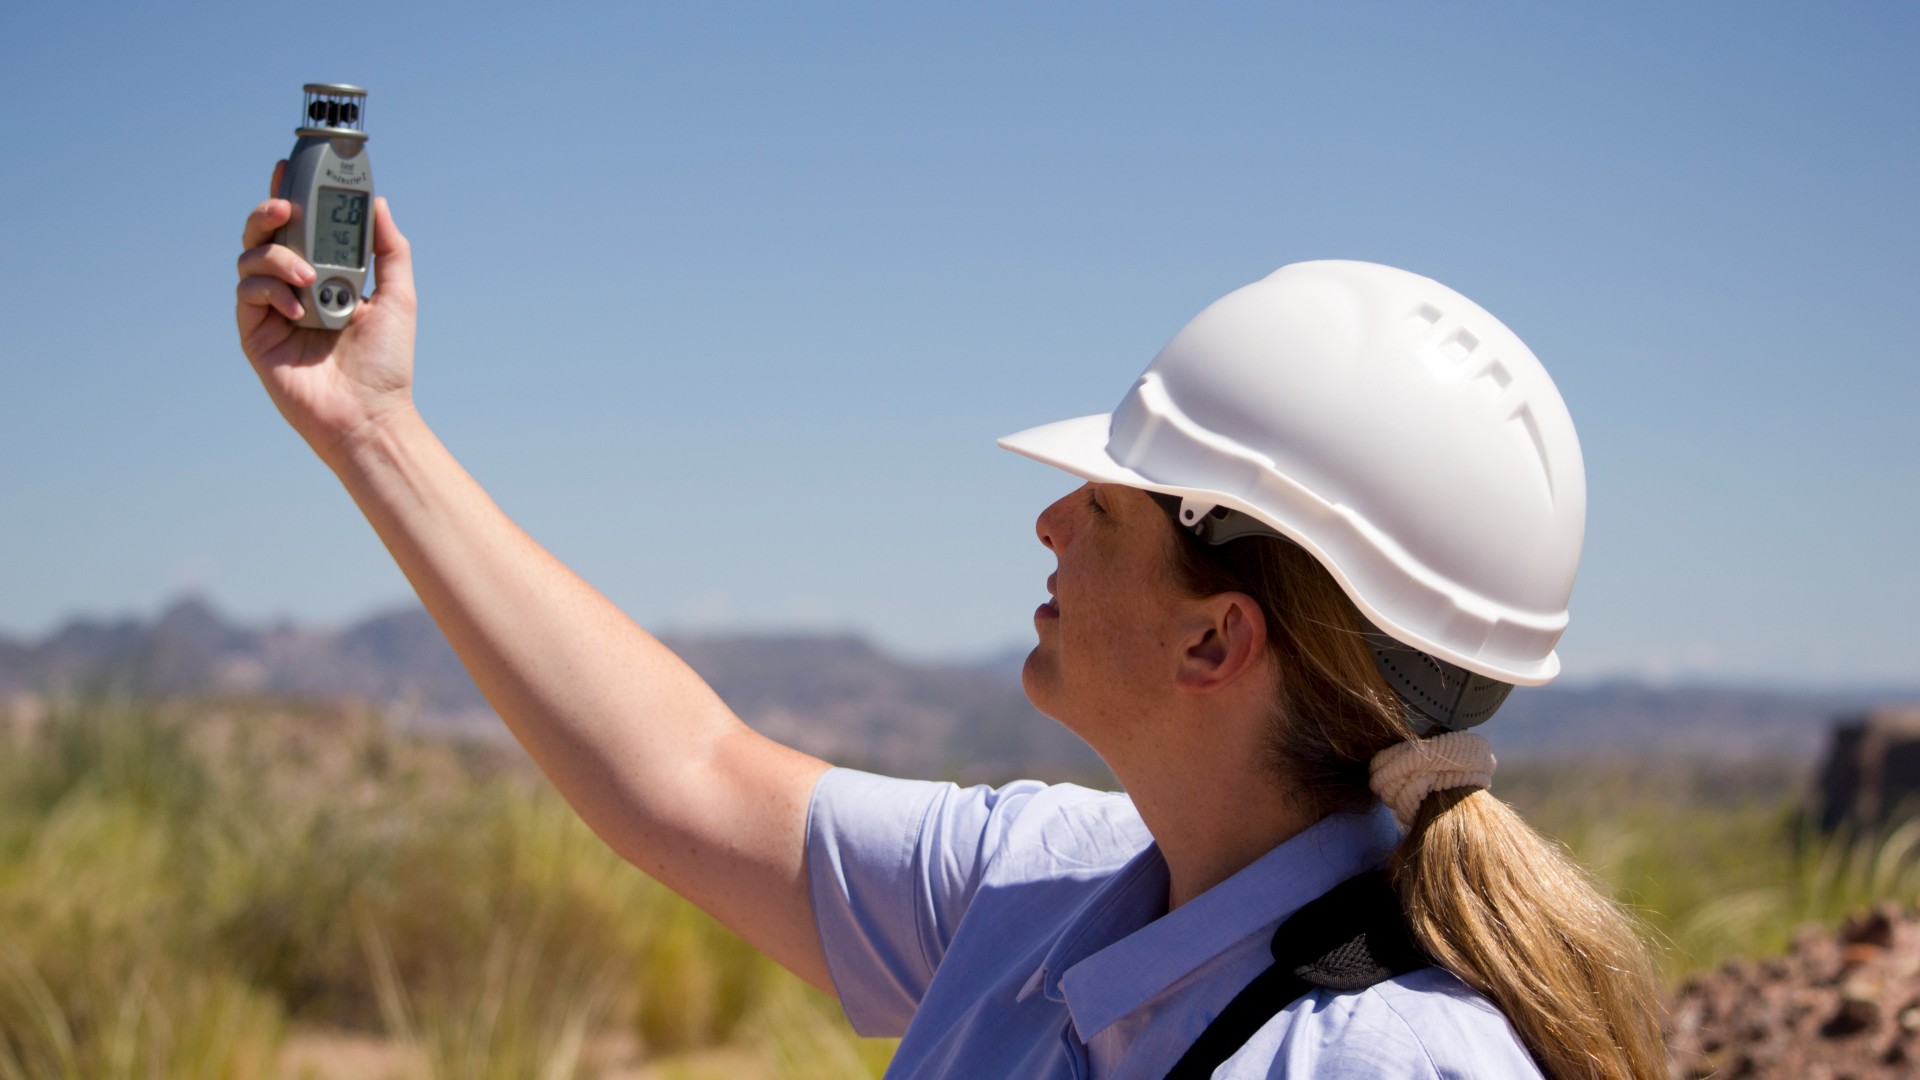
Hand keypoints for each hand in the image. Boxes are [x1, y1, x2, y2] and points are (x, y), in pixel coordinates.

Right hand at [235, 161, 418, 465]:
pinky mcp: (255, 333)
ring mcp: (272, 309)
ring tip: (309, 278)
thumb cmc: (385, 362)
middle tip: (286, 207)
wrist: (369, 413)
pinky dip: (271, 290)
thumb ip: (388, 248)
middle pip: (264, 234)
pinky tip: (299, 310)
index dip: (289, 195)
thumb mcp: (398, 295)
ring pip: (251, 257)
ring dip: (278, 257)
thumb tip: (378, 203)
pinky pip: (248, 292)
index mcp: (325, 276)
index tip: (289, 168)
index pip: (299, 227)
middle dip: (268, 211)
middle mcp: (294, 288)